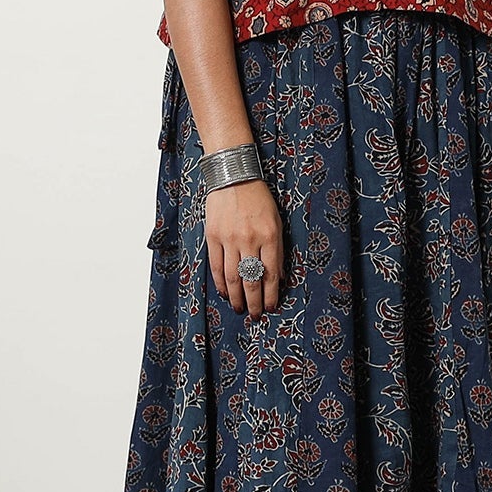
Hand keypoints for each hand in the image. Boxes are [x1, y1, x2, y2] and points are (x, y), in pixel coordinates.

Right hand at [207, 179, 284, 318]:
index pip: (271, 274)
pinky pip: (216, 265)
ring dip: (237, 296)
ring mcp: (230, 239)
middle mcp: (250, 240)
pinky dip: (220, 282)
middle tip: (255, 315)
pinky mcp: (213, 236)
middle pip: (251, 280)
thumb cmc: (259, 199)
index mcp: (270, 236)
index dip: (271, 294)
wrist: (234, 176)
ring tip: (240, 308)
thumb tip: (277, 278)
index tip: (271, 307)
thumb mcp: (277, 222)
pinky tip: (224, 292)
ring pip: (233, 277)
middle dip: (254, 301)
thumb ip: (277, 250)